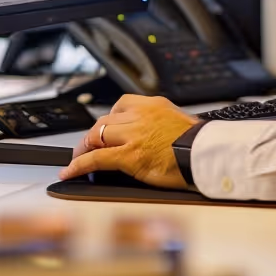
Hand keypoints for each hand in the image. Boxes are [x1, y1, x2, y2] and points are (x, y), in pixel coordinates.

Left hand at [58, 94, 199, 187]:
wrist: (205, 154)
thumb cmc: (199, 143)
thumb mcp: (181, 122)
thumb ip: (164, 124)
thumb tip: (157, 135)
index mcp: (155, 105)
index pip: (122, 104)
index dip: (109, 118)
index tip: (106, 128)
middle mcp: (141, 115)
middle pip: (104, 119)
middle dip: (92, 135)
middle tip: (86, 147)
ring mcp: (133, 134)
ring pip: (96, 135)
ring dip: (82, 148)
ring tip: (76, 158)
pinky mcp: (128, 155)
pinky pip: (95, 158)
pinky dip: (78, 165)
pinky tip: (70, 171)